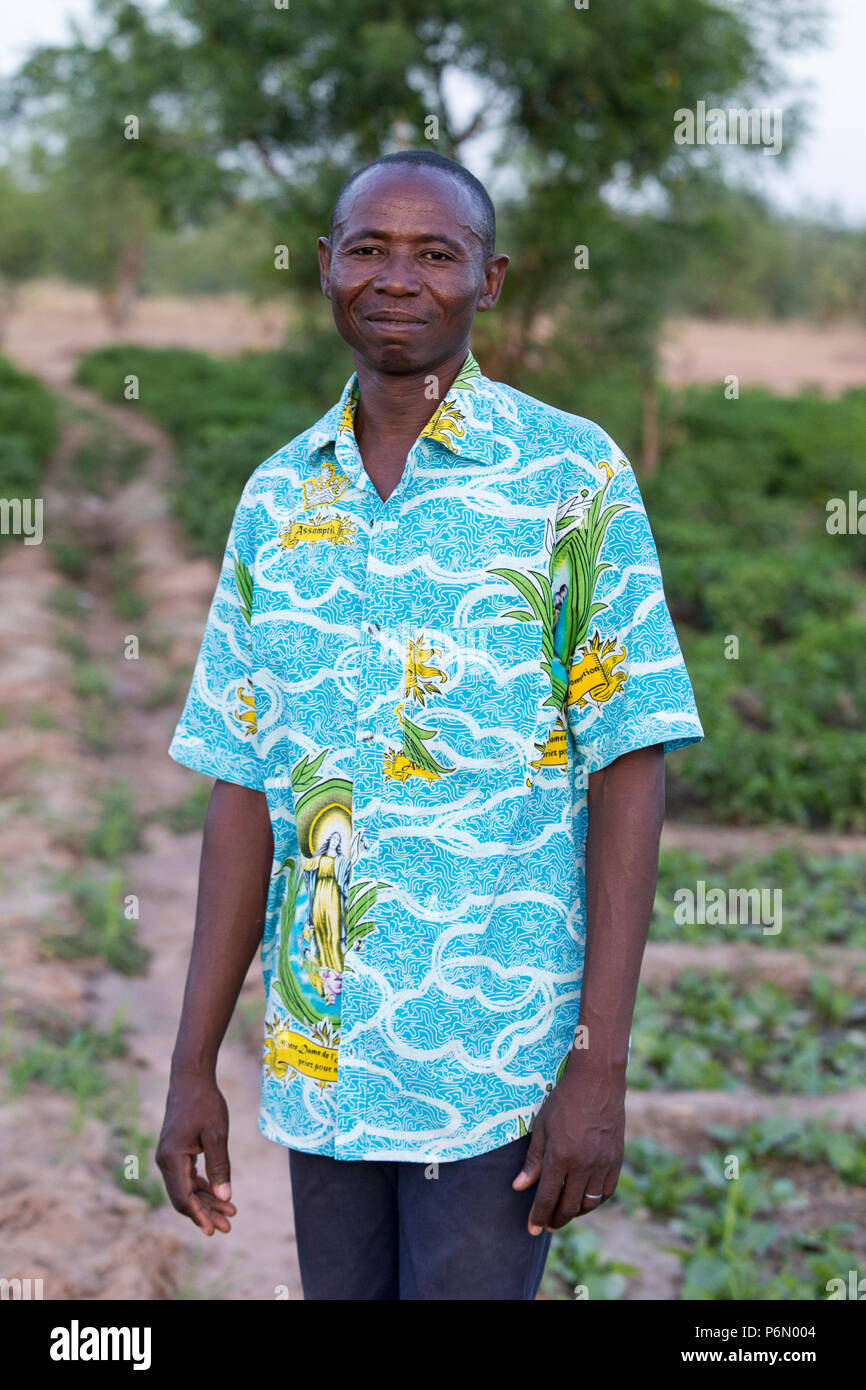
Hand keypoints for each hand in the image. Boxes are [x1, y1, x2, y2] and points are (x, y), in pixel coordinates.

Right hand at [156, 1071, 236, 1235]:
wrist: (191, 1078)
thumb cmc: (205, 1103)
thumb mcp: (217, 1134)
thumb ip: (219, 1166)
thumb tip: (224, 1197)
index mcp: (171, 1158)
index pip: (183, 1197)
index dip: (199, 1215)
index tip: (213, 1229)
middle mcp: (165, 1161)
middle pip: (184, 1197)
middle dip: (206, 1212)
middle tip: (228, 1227)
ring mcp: (169, 1157)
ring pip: (187, 1188)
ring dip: (207, 1201)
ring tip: (229, 1214)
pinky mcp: (176, 1152)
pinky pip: (188, 1176)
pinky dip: (203, 1187)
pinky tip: (219, 1195)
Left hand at [512, 1064, 625, 1232]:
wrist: (597, 1082)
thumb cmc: (564, 1101)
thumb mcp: (542, 1127)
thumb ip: (532, 1161)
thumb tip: (519, 1187)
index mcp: (560, 1156)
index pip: (547, 1198)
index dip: (538, 1216)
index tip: (532, 1229)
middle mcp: (583, 1164)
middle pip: (569, 1206)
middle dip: (556, 1219)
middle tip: (547, 1225)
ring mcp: (603, 1163)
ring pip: (589, 1203)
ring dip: (575, 1213)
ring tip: (564, 1213)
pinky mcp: (616, 1160)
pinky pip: (606, 1192)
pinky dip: (595, 1201)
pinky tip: (585, 1200)